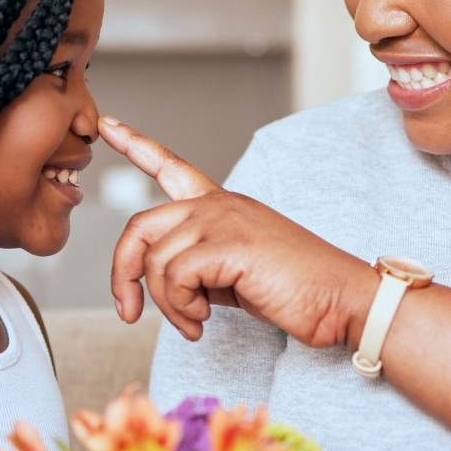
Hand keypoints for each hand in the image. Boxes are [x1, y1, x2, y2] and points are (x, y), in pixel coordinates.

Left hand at [97, 116, 377, 348]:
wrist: (342, 300)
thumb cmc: (298, 291)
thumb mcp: (237, 274)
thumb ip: (201, 267)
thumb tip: (167, 286)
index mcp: (223, 204)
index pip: (171, 166)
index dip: (136, 145)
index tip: (108, 126)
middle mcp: (219, 205)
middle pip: (140, 226)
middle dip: (123, 275)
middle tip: (130, 313)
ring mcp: (223, 220)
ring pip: (155, 261)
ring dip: (166, 305)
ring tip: (194, 324)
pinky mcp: (228, 245)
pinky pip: (174, 278)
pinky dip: (181, 308)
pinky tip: (204, 321)